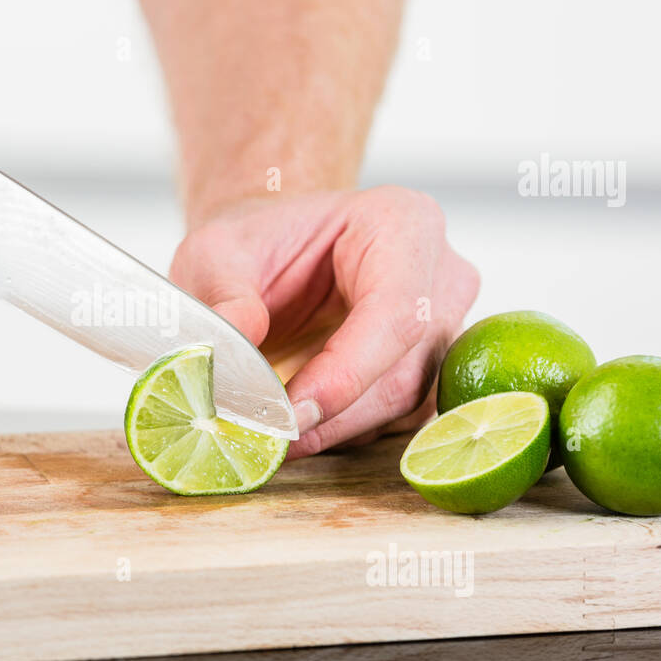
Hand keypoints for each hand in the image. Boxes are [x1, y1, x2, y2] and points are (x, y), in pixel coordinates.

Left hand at [169, 187, 479, 457]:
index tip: (290, 413)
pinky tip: (296, 426)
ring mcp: (443, 329)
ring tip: (270, 432)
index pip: (396, 312)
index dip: (346, 374)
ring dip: (334, 429)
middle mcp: (441, 277)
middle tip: (266, 436)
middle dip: (333, 414)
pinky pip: (394, 420)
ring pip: (403, 405)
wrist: (270, 254)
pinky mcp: (427, 373)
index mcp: (403, 224)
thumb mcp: (217, 254)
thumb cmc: (255, 243)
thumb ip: (224, 295)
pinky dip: (340, 430)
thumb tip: (233, 344)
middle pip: (405, 371)